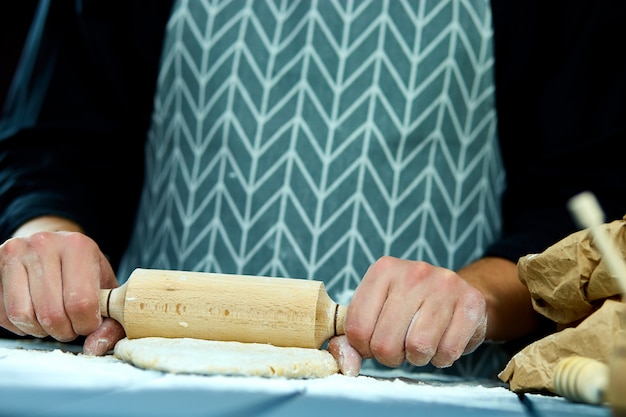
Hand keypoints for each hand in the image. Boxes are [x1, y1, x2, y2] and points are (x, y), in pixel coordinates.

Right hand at [0, 217, 124, 354]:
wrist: (54, 246)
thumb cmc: (83, 270)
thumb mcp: (106, 287)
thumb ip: (112, 320)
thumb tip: (95, 348)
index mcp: (78, 246)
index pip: (81, 302)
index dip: (86, 325)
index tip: (89, 324)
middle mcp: (44, 244)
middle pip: (51, 313)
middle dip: (64, 331)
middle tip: (71, 327)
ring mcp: (15, 253)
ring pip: (22, 315)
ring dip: (39, 330)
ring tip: (53, 322)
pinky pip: (2, 314)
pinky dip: (19, 326)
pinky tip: (34, 316)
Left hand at [342, 256, 486, 369]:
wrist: (457, 292)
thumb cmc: (409, 306)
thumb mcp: (375, 311)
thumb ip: (352, 339)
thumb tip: (347, 365)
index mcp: (382, 270)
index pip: (357, 327)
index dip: (363, 347)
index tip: (373, 342)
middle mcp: (413, 272)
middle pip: (385, 342)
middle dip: (390, 356)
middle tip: (399, 347)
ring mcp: (444, 285)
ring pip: (417, 347)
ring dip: (417, 358)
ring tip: (420, 343)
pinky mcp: (471, 302)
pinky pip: (448, 351)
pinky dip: (442, 358)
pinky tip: (442, 341)